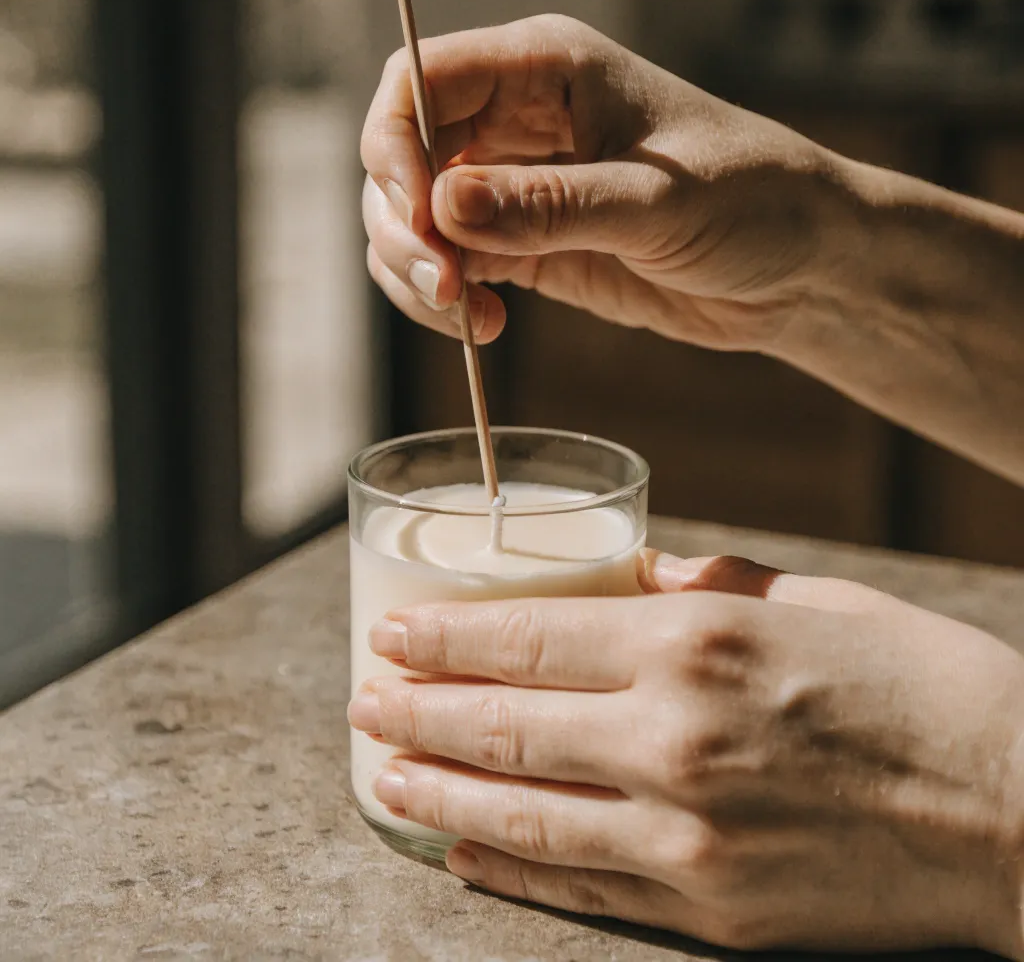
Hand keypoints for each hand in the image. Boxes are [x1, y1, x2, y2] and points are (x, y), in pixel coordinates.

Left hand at [348, 552, 1023, 954]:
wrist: (1021, 808)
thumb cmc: (918, 682)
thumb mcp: (809, 599)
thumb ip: (704, 583)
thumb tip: (629, 576)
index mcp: (693, 644)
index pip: (527, 637)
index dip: (444, 636)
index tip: (389, 632)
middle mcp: (672, 738)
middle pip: (504, 726)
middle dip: (416, 712)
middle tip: (362, 700)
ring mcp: (686, 834)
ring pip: (521, 814)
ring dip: (436, 794)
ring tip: (381, 775)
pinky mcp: (711, 908)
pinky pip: (579, 886)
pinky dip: (506, 871)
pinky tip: (458, 856)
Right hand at [360, 14, 842, 351]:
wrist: (799, 266)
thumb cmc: (755, 201)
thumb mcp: (658, 201)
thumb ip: (552, 205)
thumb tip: (446, 208)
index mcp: (547, 71)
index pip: (421, 81)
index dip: (394, 145)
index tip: (417, 217)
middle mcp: (519, 123)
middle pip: (402, 155)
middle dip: (402, 222)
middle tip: (442, 285)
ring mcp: (517, 189)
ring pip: (417, 219)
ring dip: (415, 269)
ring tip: (467, 314)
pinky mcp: (527, 248)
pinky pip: (453, 267)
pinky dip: (447, 301)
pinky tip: (483, 325)